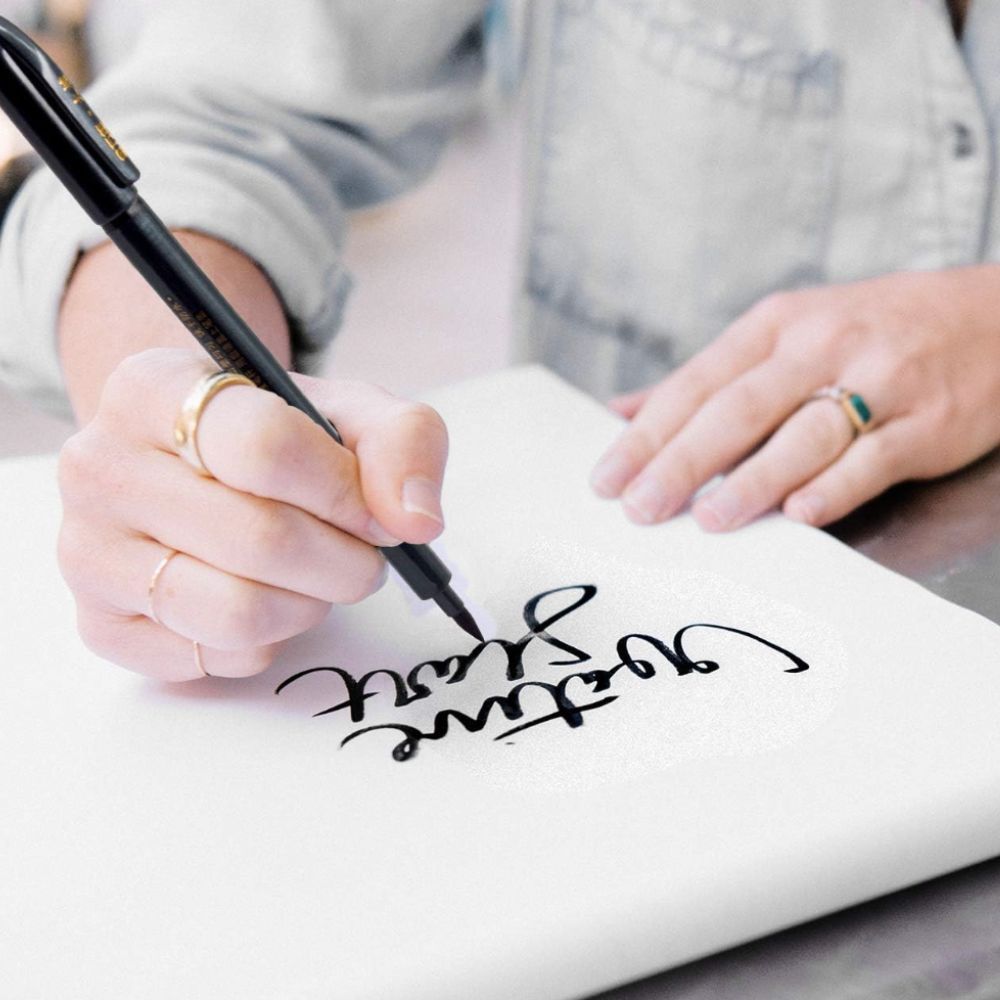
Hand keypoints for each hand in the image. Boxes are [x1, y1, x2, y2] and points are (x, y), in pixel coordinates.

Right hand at [57, 348, 448, 680]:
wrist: (193, 465)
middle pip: (261, 540)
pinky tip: (268, 598)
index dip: (344, 493)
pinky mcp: (100, 624)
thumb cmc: (277, 436)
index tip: (374, 511)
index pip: (264, 449)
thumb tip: (415, 522)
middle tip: (361, 554)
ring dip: (310, 605)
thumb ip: (404, 442)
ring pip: (237, 613)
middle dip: (345, 561)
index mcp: (151, 388)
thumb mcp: (350, 410)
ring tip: (318, 577)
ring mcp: (88, 552)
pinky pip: (213, 658)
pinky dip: (269, 640)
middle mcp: (100, 466)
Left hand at [589, 266, 999, 529]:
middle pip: (738, 409)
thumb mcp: (785, 333)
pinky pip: (873, 457)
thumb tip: (623, 412)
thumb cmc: (872, 332)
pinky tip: (799, 514)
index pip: (696, 383)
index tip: (607, 478)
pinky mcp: (926, 421)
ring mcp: (879, 381)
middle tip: (640, 506)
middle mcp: (820, 346)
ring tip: (708, 518)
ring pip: (803, 434)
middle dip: (681, 461)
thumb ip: (706, 378)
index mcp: (775, 326)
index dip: (647, 434)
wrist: (995, 316)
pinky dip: (835, 487)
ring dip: (752, 480)